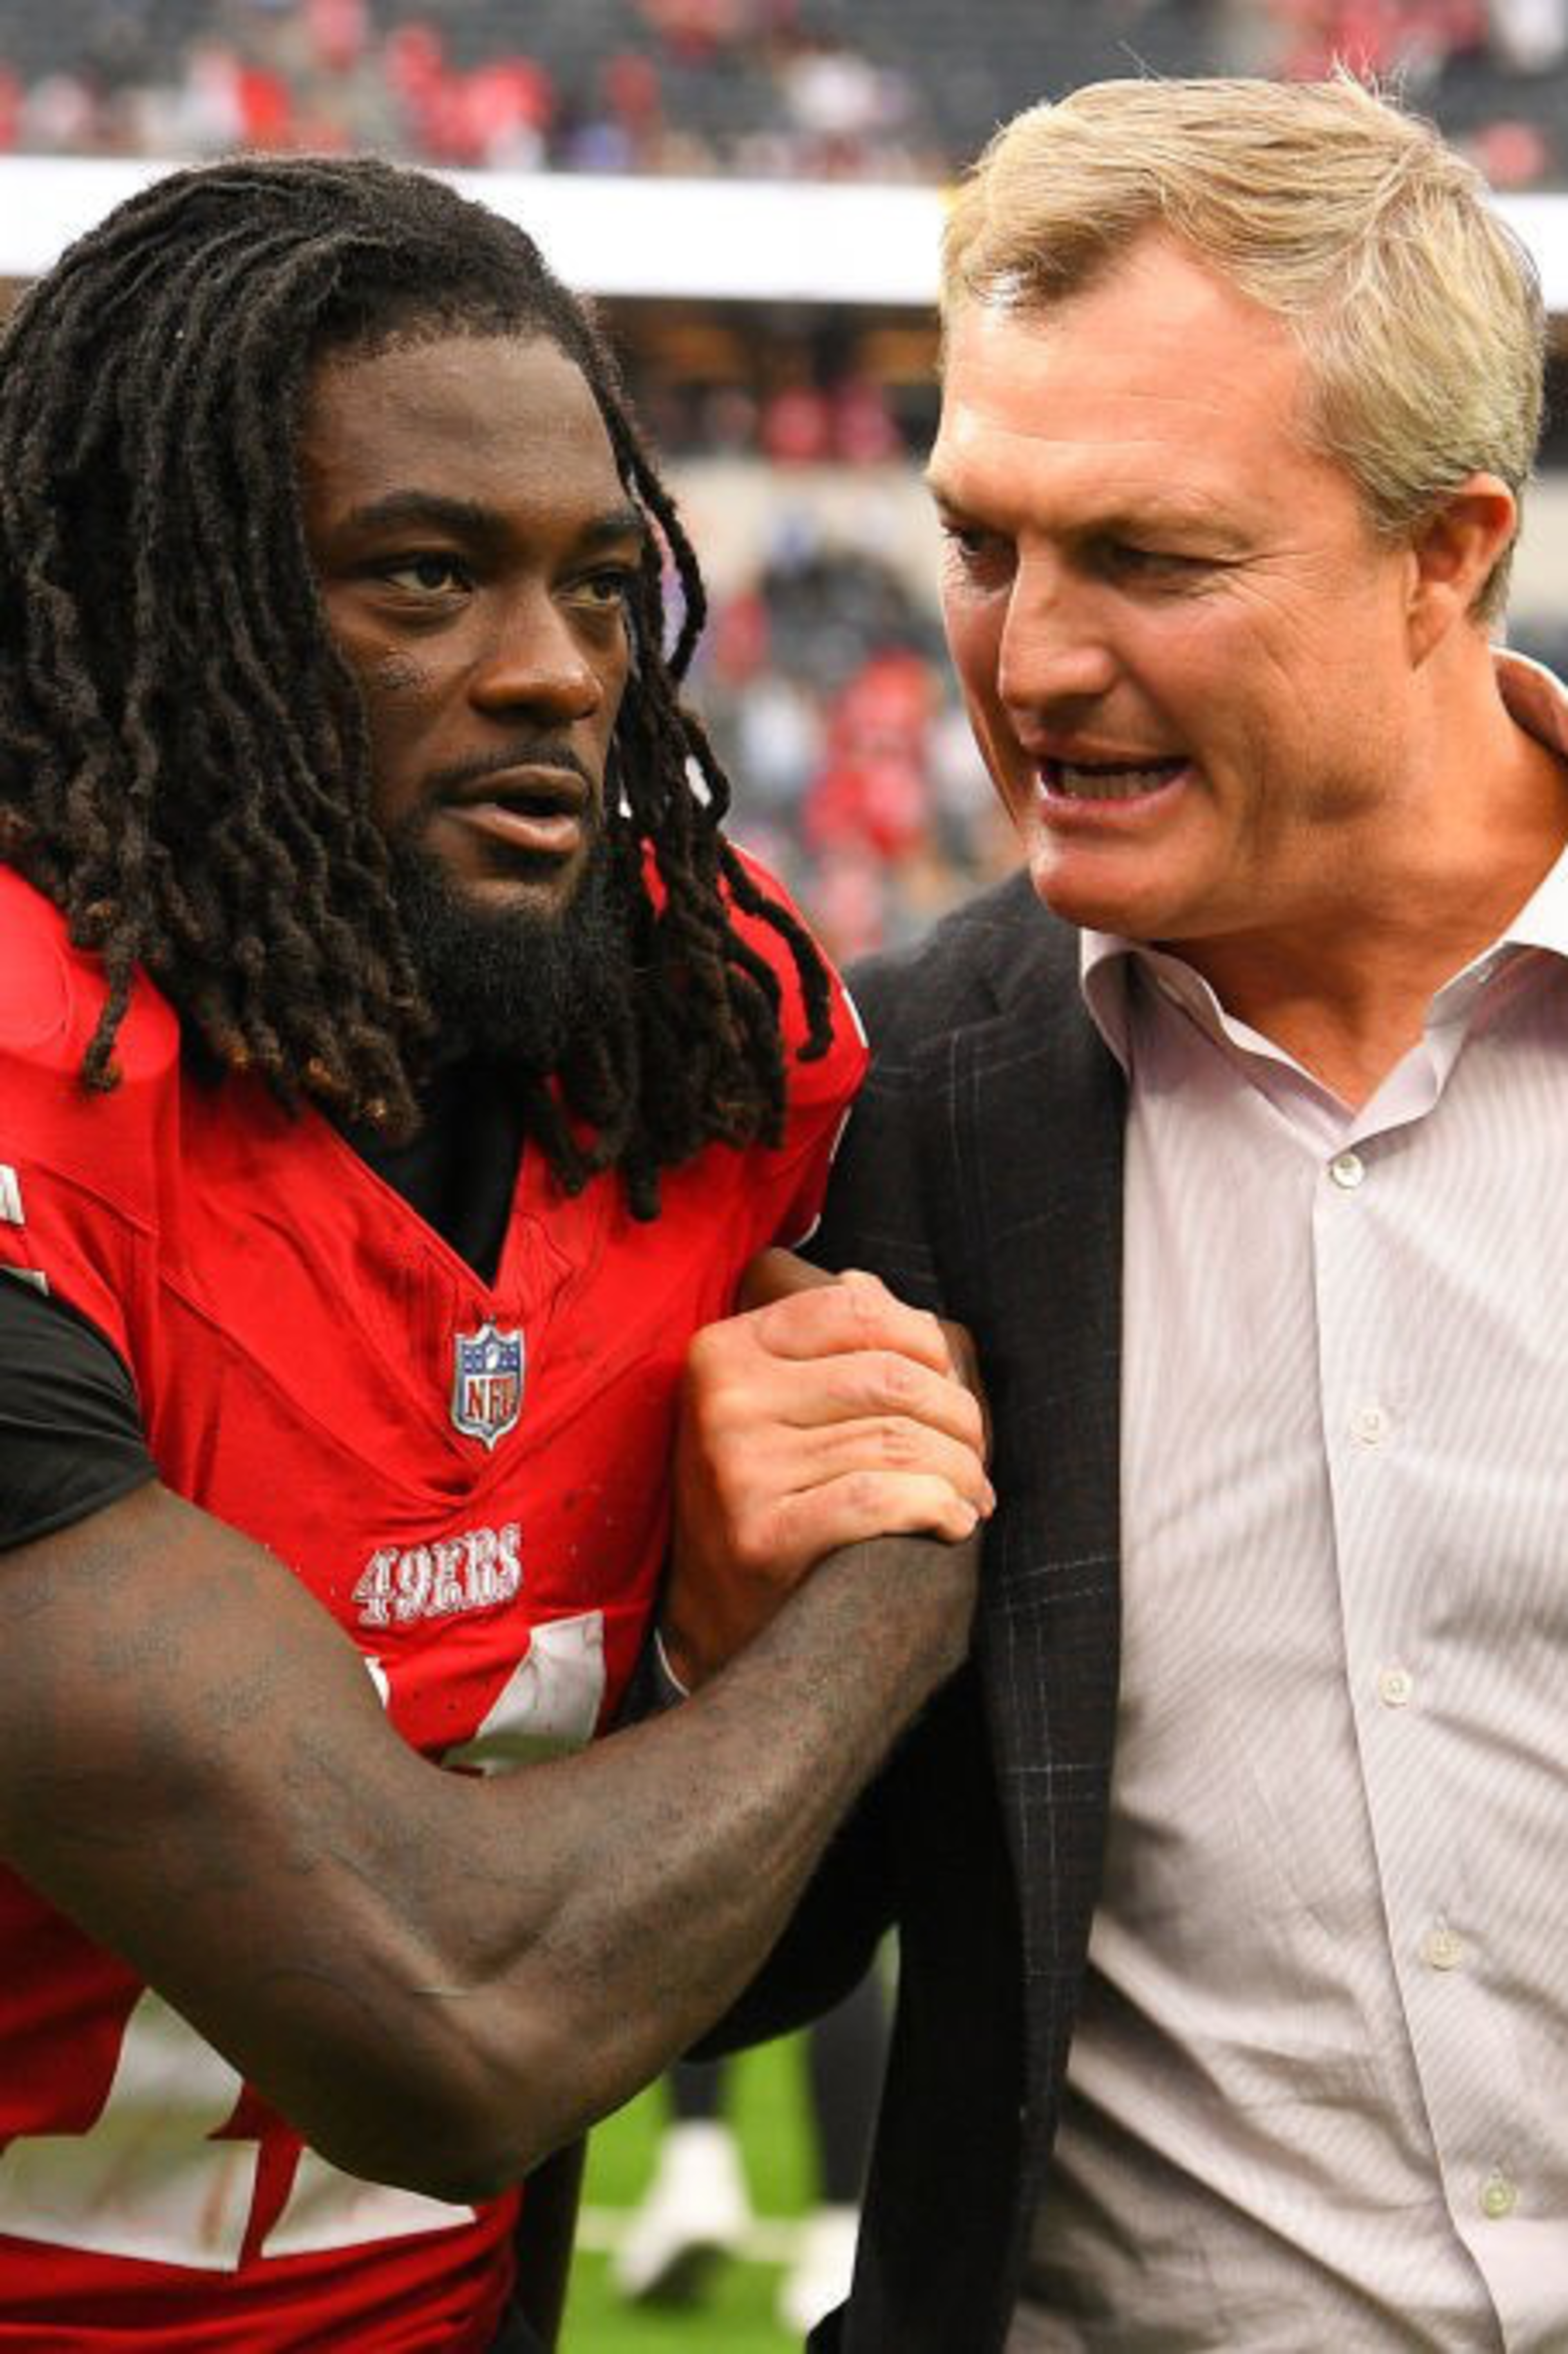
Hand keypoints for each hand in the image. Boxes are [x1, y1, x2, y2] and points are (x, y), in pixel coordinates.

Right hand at [665, 1250, 991, 1687]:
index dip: (923, 1341)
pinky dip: (936, 1508)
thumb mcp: (772, 1403)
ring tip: (969, 1495)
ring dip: (960, 1473)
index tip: (946, 1382)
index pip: (854, 1308)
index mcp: (726, 1350)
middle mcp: (725, 1400)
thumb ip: (823, 1340)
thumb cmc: (765, 1493)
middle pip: (891, 1379)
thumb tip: (872, 1284)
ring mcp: (738, 1468)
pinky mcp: (762, 1535)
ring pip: (897, 1443)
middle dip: (959, 1418)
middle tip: (975, 1456)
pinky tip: (952, 1522)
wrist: (711, 1615)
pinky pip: (879, 1498)